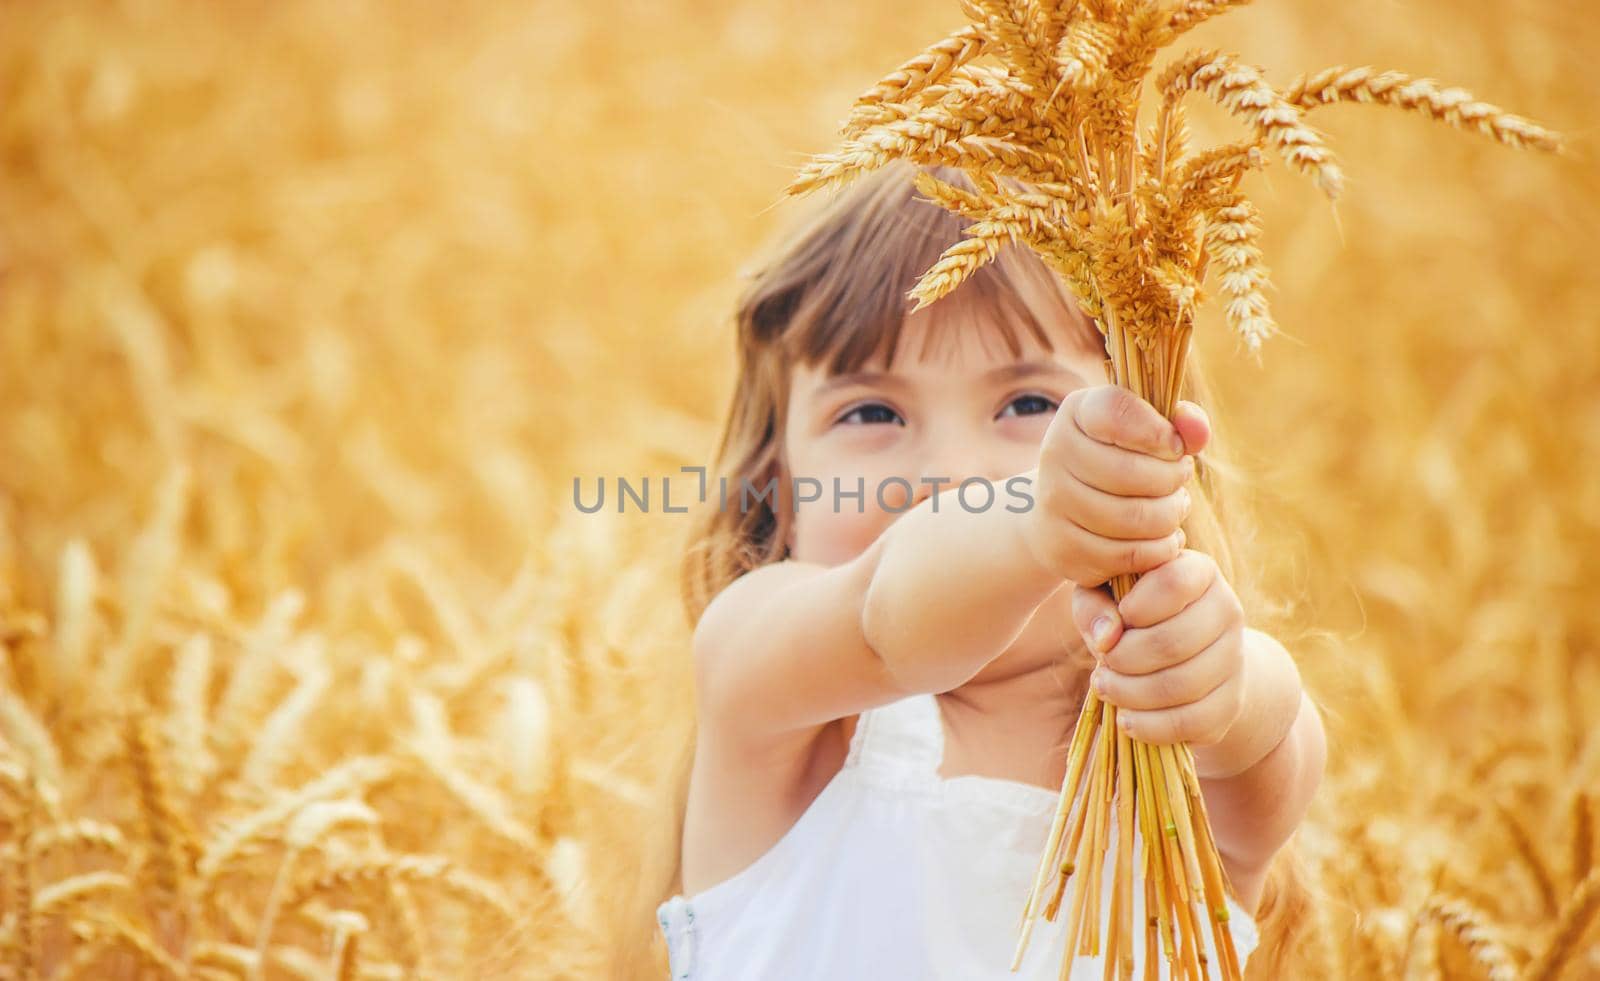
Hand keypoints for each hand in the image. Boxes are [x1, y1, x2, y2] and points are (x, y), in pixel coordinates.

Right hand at [1024, 385, 1211, 588]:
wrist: (1060, 510)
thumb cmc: (1116, 459)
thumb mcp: (1143, 430)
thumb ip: (1178, 422)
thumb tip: (1197, 430)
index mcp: (1076, 414)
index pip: (1116, 412)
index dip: (1157, 431)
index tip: (1174, 445)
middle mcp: (1055, 454)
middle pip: (1131, 472)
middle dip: (1172, 479)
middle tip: (1179, 481)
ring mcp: (1055, 504)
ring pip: (1134, 518)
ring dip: (1170, 516)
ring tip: (1173, 508)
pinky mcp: (1064, 549)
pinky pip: (1128, 555)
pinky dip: (1158, 549)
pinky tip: (1162, 538)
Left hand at [1069, 547, 1246, 747]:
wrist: (1186, 656)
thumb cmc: (1132, 615)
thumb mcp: (1103, 597)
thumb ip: (1094, 605)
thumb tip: (1106, 638)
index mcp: (1198, 572)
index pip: (1174, 583)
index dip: (1135, 607)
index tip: (1118, 619)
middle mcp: (1227, 609)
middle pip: (1174, 642)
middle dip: (1124, 659)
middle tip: (1103, 665)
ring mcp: (1235, 658)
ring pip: (1182, 685)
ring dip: (1131, 694)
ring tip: (1106, 688)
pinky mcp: (1231, 702)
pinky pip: (1192, 722)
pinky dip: (1150, 726)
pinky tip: (1127, 719)